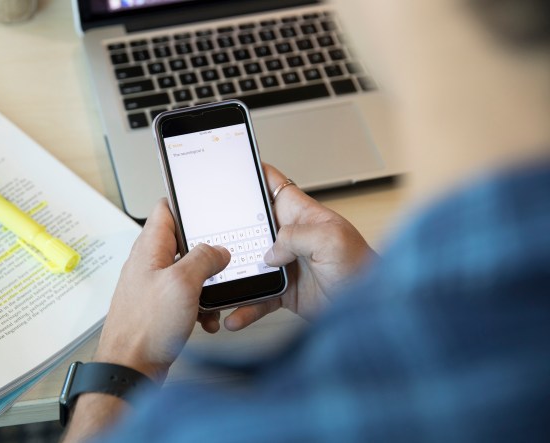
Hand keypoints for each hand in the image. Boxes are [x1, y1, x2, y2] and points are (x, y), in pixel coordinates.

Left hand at [94, 199, 229, 382]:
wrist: (130, 369)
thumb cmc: (144, 328)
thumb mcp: (182, 283)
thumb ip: (203, 259)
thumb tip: (218, 250)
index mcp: (149, 249)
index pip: (165, 209)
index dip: (187, 204)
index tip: (209, 207)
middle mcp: (149, 264)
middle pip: (183, 242)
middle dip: (207, 252)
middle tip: (223, 260)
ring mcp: (154, 287)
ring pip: (189, 273)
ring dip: (207, 284)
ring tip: (214, 298)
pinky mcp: (160, 309)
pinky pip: (187, 298)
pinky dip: (200, 306)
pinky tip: (206, 319)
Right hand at [224, 164, 375, 329]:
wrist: (370, 311)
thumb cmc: (362, 270)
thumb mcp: (333, 240)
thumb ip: (297, 236)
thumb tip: (269, 251)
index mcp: (301, 215)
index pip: (273, 185)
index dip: (253, 173)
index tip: (230, 168)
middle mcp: (290, 238)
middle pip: (249, 227)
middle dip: (228, 230)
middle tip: (207, 236)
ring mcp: (285, 265)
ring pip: (247, 265)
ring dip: (230, 276)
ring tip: (214, 285)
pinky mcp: (282, 292)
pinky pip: (256, 298)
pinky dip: (243, 308)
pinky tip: (234, 315)